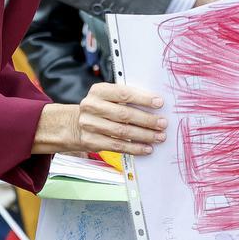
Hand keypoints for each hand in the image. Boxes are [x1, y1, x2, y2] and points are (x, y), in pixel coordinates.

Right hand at [33, 84, 166, 155]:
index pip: (123, 93)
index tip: (159, 103)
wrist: (76, 123)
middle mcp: (91, 106)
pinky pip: (117, 146)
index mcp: (98, 91)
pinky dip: (134, 148)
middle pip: (124, 114)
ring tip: (158, 137)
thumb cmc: (102, 107)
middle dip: (147, 120)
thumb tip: (155, 104)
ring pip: (122, 132)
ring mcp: (89, 125)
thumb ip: (127, 98)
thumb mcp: (109, 96)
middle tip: (162, 123)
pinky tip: (146, 148)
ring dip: (144, 136)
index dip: (143, 98)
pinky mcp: (91, 141)